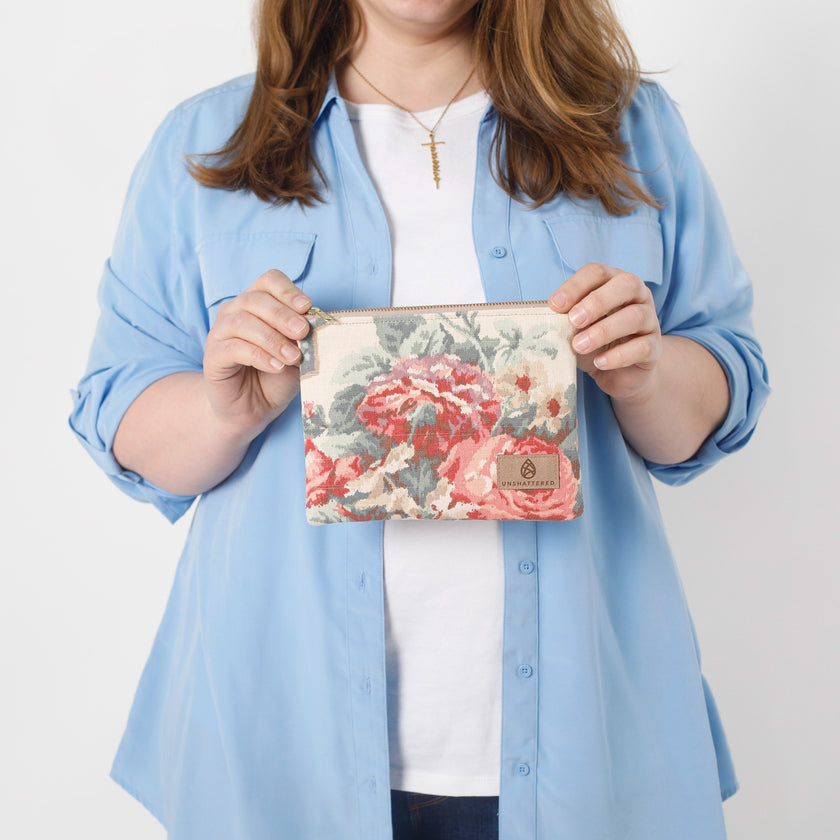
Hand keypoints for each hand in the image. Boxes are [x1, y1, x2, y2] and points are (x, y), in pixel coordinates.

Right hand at [203, 269, 310, 435]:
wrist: (253, 408)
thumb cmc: (276, 376)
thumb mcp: (297, 354)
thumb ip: (302, 339)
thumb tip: (314, 326)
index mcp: (258, 303)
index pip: (269, 281)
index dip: (288, 291)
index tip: (306, 307)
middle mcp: (235, 311)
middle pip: (256, 299)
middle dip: (283, 315)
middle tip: (302, 332)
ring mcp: (220, 332)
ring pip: (243, 322)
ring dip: (272, 338)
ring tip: (292, 357)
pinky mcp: (212, 356)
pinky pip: (234, 348)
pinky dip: (259, 356)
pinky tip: (276, 366)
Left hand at [549, 263, 661, 403]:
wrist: (618, 374)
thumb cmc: (593, 343)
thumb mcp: (575, 328)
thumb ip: (564, 318)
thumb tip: (544, 316)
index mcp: (613, 283)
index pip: (597, 272)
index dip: (576, 286)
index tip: (554, 305)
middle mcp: (637, 296)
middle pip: (626, 285)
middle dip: (597, 301)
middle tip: (573, 320)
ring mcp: (649, 321)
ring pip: (635, 316)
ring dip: (603, 330)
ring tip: (579, 346)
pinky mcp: (655, 348)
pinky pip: (643, 347)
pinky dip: (619, 356)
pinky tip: (599, 363)